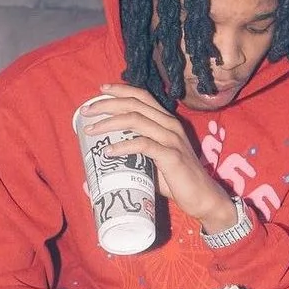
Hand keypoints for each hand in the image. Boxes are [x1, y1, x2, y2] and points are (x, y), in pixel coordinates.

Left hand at [84, 85, 236, 233]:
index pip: (142, 96)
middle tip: (86, 112)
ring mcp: (171, 140)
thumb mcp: (152, 165)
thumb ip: (130, 161)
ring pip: (136, 120)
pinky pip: (143, 145)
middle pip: (134, 104)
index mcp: (166, 122)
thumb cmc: (176, 181)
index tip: (100, 90)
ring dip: (109, 123)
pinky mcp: (171, 156)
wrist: (203, 198)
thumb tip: (98, 172)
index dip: (121, 90)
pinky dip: (123, 147)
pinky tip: (108, 152)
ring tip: (90, 130)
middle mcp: (169, 125)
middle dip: (107, 104)